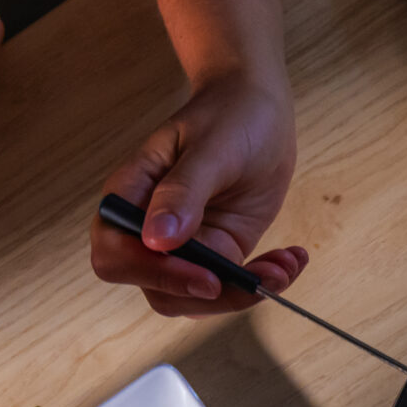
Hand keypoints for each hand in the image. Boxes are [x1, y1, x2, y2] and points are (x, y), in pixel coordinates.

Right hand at [90, 70, 304, 317]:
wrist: (258, 108)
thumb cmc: (227, 114)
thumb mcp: (210, 148)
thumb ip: (182, 192)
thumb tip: (157, 240)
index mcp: (129, 197)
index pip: (117, 256)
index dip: (154, 274)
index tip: (205, 274)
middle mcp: (148, 229)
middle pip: (157, 289)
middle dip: (208, 294)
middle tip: (255, 280)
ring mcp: (184, 245)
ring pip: (195, 298)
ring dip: (241, 294)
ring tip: (283, 266)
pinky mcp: (217, 252)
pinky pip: (229, 286)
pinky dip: (260, 283)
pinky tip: (289, 261)